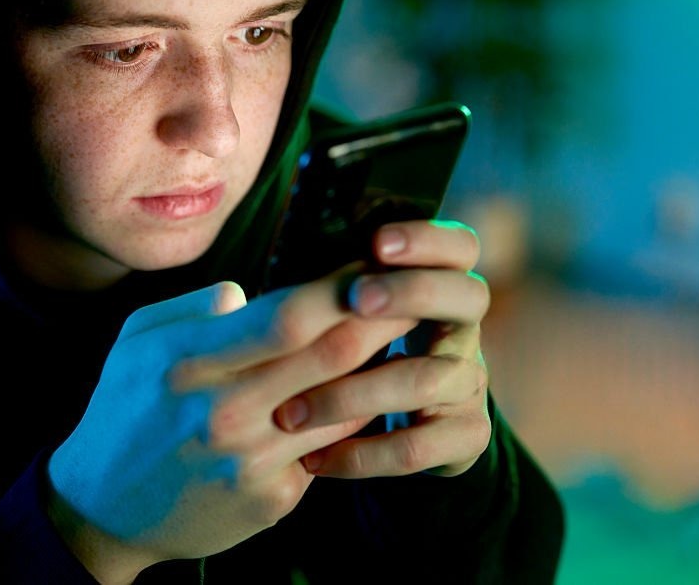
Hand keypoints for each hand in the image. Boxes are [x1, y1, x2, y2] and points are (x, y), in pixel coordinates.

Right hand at [46, 274, 416, 582]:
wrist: (102, 510)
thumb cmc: (124, 411)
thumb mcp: (136, 342)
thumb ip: (193, 308)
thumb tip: (246, 293)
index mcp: (190, 362)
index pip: (289, 315)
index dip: (344, 287)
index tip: (376, 266)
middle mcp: (224, 412)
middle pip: (332, 355)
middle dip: (386, 319)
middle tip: (419, 295)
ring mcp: (250, 462)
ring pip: (345, 406)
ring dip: (379, 372)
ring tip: (403, 344)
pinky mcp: (270, 501)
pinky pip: (327, 451)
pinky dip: (348, 423)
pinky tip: (360, 401)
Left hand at [273, 219, 491, 478]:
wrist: (399, 435)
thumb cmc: (348, 360)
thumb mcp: (341, 322)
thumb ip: (316, 298)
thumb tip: (228, 297)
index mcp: (439, 285)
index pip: (459, 246)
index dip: (428, 239)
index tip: (376, 242)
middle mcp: (464, 329)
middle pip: (468, 296)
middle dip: (411, 292)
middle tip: (355, 298)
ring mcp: (471, 384)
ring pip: (428, 379)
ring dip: (354, 392)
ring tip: (290, 411)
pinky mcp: (467, 437)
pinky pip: (417, 448)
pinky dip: (360, 455)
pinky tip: (313, 460)